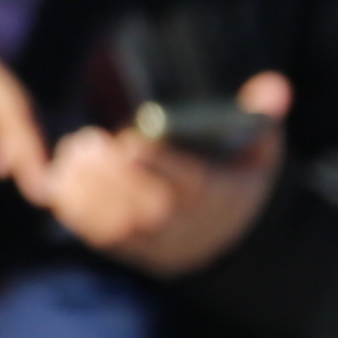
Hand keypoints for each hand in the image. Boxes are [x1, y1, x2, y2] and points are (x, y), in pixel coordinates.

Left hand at [28, 74, 294, 276]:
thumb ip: (260, 115)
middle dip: (115, 177)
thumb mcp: (257, 147)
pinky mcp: (133, 251)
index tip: (131, 143)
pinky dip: (78, 212)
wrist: (226, 235)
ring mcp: (160, 244)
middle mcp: (191, 227)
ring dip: (90, 192)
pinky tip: (61, 179)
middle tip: (88, 141)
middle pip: (152, 209)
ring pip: (123, 226)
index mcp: (222, 198)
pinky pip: (103, 238)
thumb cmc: (234, 175)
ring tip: (72, 154)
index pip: (194, 185)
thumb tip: (275, 86)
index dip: (162, 166)